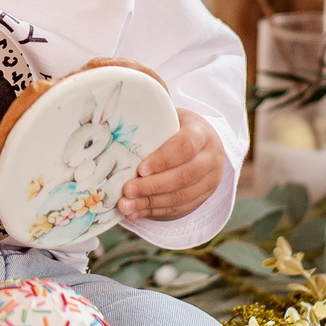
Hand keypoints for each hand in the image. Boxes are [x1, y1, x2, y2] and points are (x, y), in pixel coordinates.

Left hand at [117, 109, 225, 223]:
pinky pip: (180, 208)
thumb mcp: (169, 117)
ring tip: (125, 206)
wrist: (202, 141)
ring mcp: (210, 181)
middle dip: (154, 186)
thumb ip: (151, 118)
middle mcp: (211, 158)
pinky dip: (155, 211)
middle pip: (185, 176)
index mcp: (202, 133)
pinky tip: (134, 212)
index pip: (185, 146)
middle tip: (127, 190)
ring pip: (183, 196)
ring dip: (151, 203)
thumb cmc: (174, 126)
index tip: (140, 168)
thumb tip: (113, 113)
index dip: (163, 159)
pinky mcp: (203, 197)